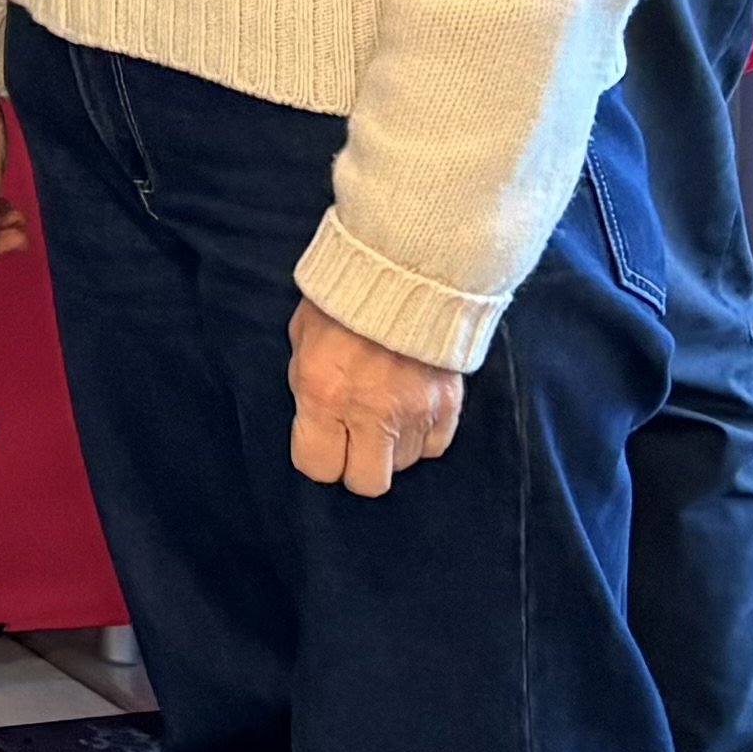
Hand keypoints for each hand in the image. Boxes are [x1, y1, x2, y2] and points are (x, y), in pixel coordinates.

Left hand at [288, 299, 467, 496]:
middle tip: (352, 438)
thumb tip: (317, 419)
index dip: (316, 456)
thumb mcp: (303, 340)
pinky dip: (421, 436)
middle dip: (355, 465)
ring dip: (389, 447)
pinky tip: (409, 408)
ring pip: (403, 464)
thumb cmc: (343, 300)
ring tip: (382, 411)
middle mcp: (372, 412)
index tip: (319, 439)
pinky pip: (434, 447)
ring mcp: (416, 412)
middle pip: (367, 482)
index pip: (317, 466)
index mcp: (325, 395)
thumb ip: (309, 386)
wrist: (406, 269)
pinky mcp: (449, 405)